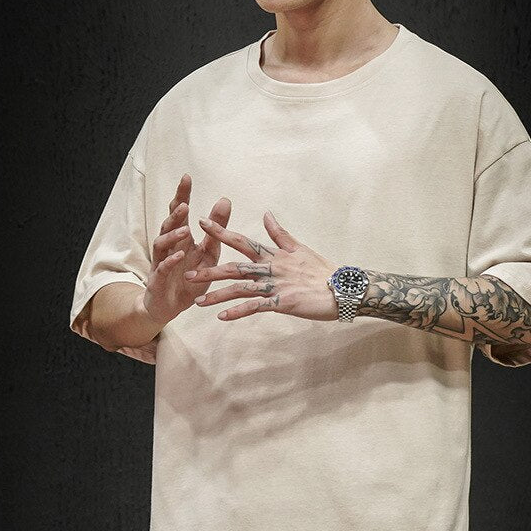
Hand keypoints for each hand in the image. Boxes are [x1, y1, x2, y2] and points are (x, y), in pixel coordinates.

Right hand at [140, 174, 231, 324]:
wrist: (170, 306)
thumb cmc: (190, 277)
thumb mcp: (208, 253)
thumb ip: (216, 230)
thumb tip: (225, 199)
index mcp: (181, 238)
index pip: (180, 212)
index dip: (182, 195)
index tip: (187, 176)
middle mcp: (169, 246)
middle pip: (168, 224)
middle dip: (174, 213)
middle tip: (184, 203)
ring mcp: (161, 262)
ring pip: (161, 244)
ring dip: (172, 236)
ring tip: (185, 229)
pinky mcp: (158, 280)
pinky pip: (162, 268)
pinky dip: (170, 261)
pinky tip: (179, 255)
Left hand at [185, 210, 340, 321]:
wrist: (343, 289)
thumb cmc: (323, 271)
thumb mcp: (300, 248)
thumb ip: (280, 234)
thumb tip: (266, 213)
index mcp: (274, 255)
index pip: (243, 241)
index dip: (222, 232)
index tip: (202, 223)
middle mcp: (271, 269)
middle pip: (235, 267)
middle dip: (210, 270)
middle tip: (187, 272)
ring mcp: (276, 286)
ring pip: (241, 289)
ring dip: (218, 295)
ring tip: (198, 302)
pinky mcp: (282, 303)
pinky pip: (256, 307)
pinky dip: (239, 312)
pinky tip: (222, 317)